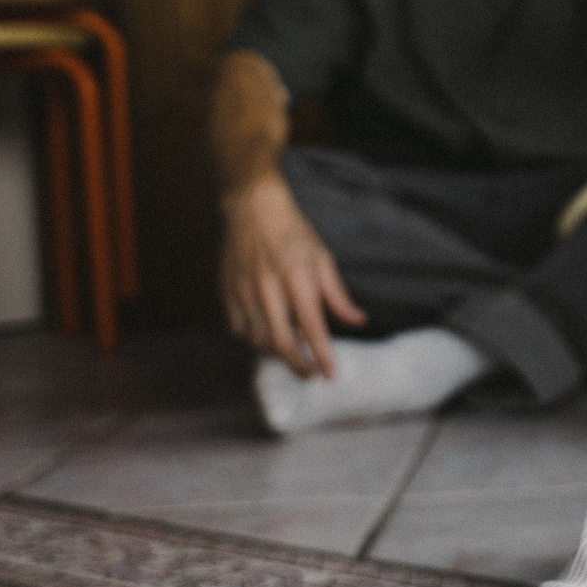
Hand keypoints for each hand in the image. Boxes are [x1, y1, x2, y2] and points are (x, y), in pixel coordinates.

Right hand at [219, 175, 363, 377]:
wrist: (253, 209)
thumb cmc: (294, 235)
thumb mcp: (323, 259)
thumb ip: (338, 295)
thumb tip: (359, 321)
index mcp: (297, 278)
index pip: (312, 326)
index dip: (322, 355)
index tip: (331, 376)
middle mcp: (269, 287)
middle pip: (281, 342)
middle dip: (298, 366)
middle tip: (311, 376)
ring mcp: (244, 291)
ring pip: (258, 339)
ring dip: (277, 354)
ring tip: (293, 355)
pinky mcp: (227, 292)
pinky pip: (238, 329)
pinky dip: (253, 340)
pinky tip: (266, 338)